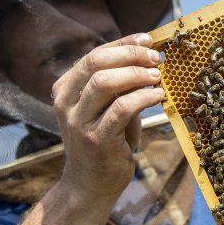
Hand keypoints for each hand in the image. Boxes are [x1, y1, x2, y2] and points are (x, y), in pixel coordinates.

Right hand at [51, 33, 164, 201]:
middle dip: (131, 55)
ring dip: (137, 74)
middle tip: (156, 57)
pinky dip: (143, 98)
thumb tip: (149, 55)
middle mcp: (66, 102)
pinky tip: (158, 96)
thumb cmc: (106, 140)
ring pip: (105, 82)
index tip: (149, 40)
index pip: (94, 55)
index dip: (124, 44)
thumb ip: (120, 84)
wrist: (91, 184)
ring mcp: (78, 121)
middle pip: (96, 62)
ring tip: (157, 76)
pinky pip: (121, 109)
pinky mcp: (95, 139)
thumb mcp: (108, 107)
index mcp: (65, 88)